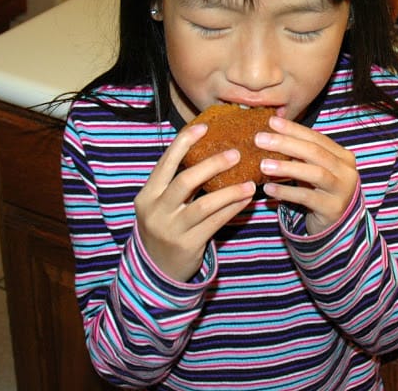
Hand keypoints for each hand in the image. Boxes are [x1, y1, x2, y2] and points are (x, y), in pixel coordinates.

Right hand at [134, 123, 255, 281]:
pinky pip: (215, 223)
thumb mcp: (162, 203)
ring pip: (204, 205)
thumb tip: (208, 148)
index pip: (165, 162)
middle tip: (236, 154)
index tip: (204, 127)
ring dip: (230, 191)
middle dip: (212, 165)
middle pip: (185, 180)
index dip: (184, 142)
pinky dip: (233, 209)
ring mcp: (171, 230)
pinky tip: (246, 199)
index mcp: (147, 194)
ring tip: (250, 182)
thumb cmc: (166, 225)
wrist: (156, 270)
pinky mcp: (187, 245)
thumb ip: (177, 181)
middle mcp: (156, 211)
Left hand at [256, 116, 358, 235]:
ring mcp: (342, 191)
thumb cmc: (319, 190)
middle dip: (286, 143)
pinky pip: (307, 197)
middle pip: (314, 152)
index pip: (316, 137)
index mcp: (343, 156)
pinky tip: (268, 188)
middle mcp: (347, 171)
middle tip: (260, 139)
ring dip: (287, 167)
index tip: (271, 122)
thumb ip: (300, 153)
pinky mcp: (333, 209)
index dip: (293, 129)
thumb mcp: (313, 168)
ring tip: (263, 165)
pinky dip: (286, 191)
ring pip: (314, 173)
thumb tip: (271, 131)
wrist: (336, 224)